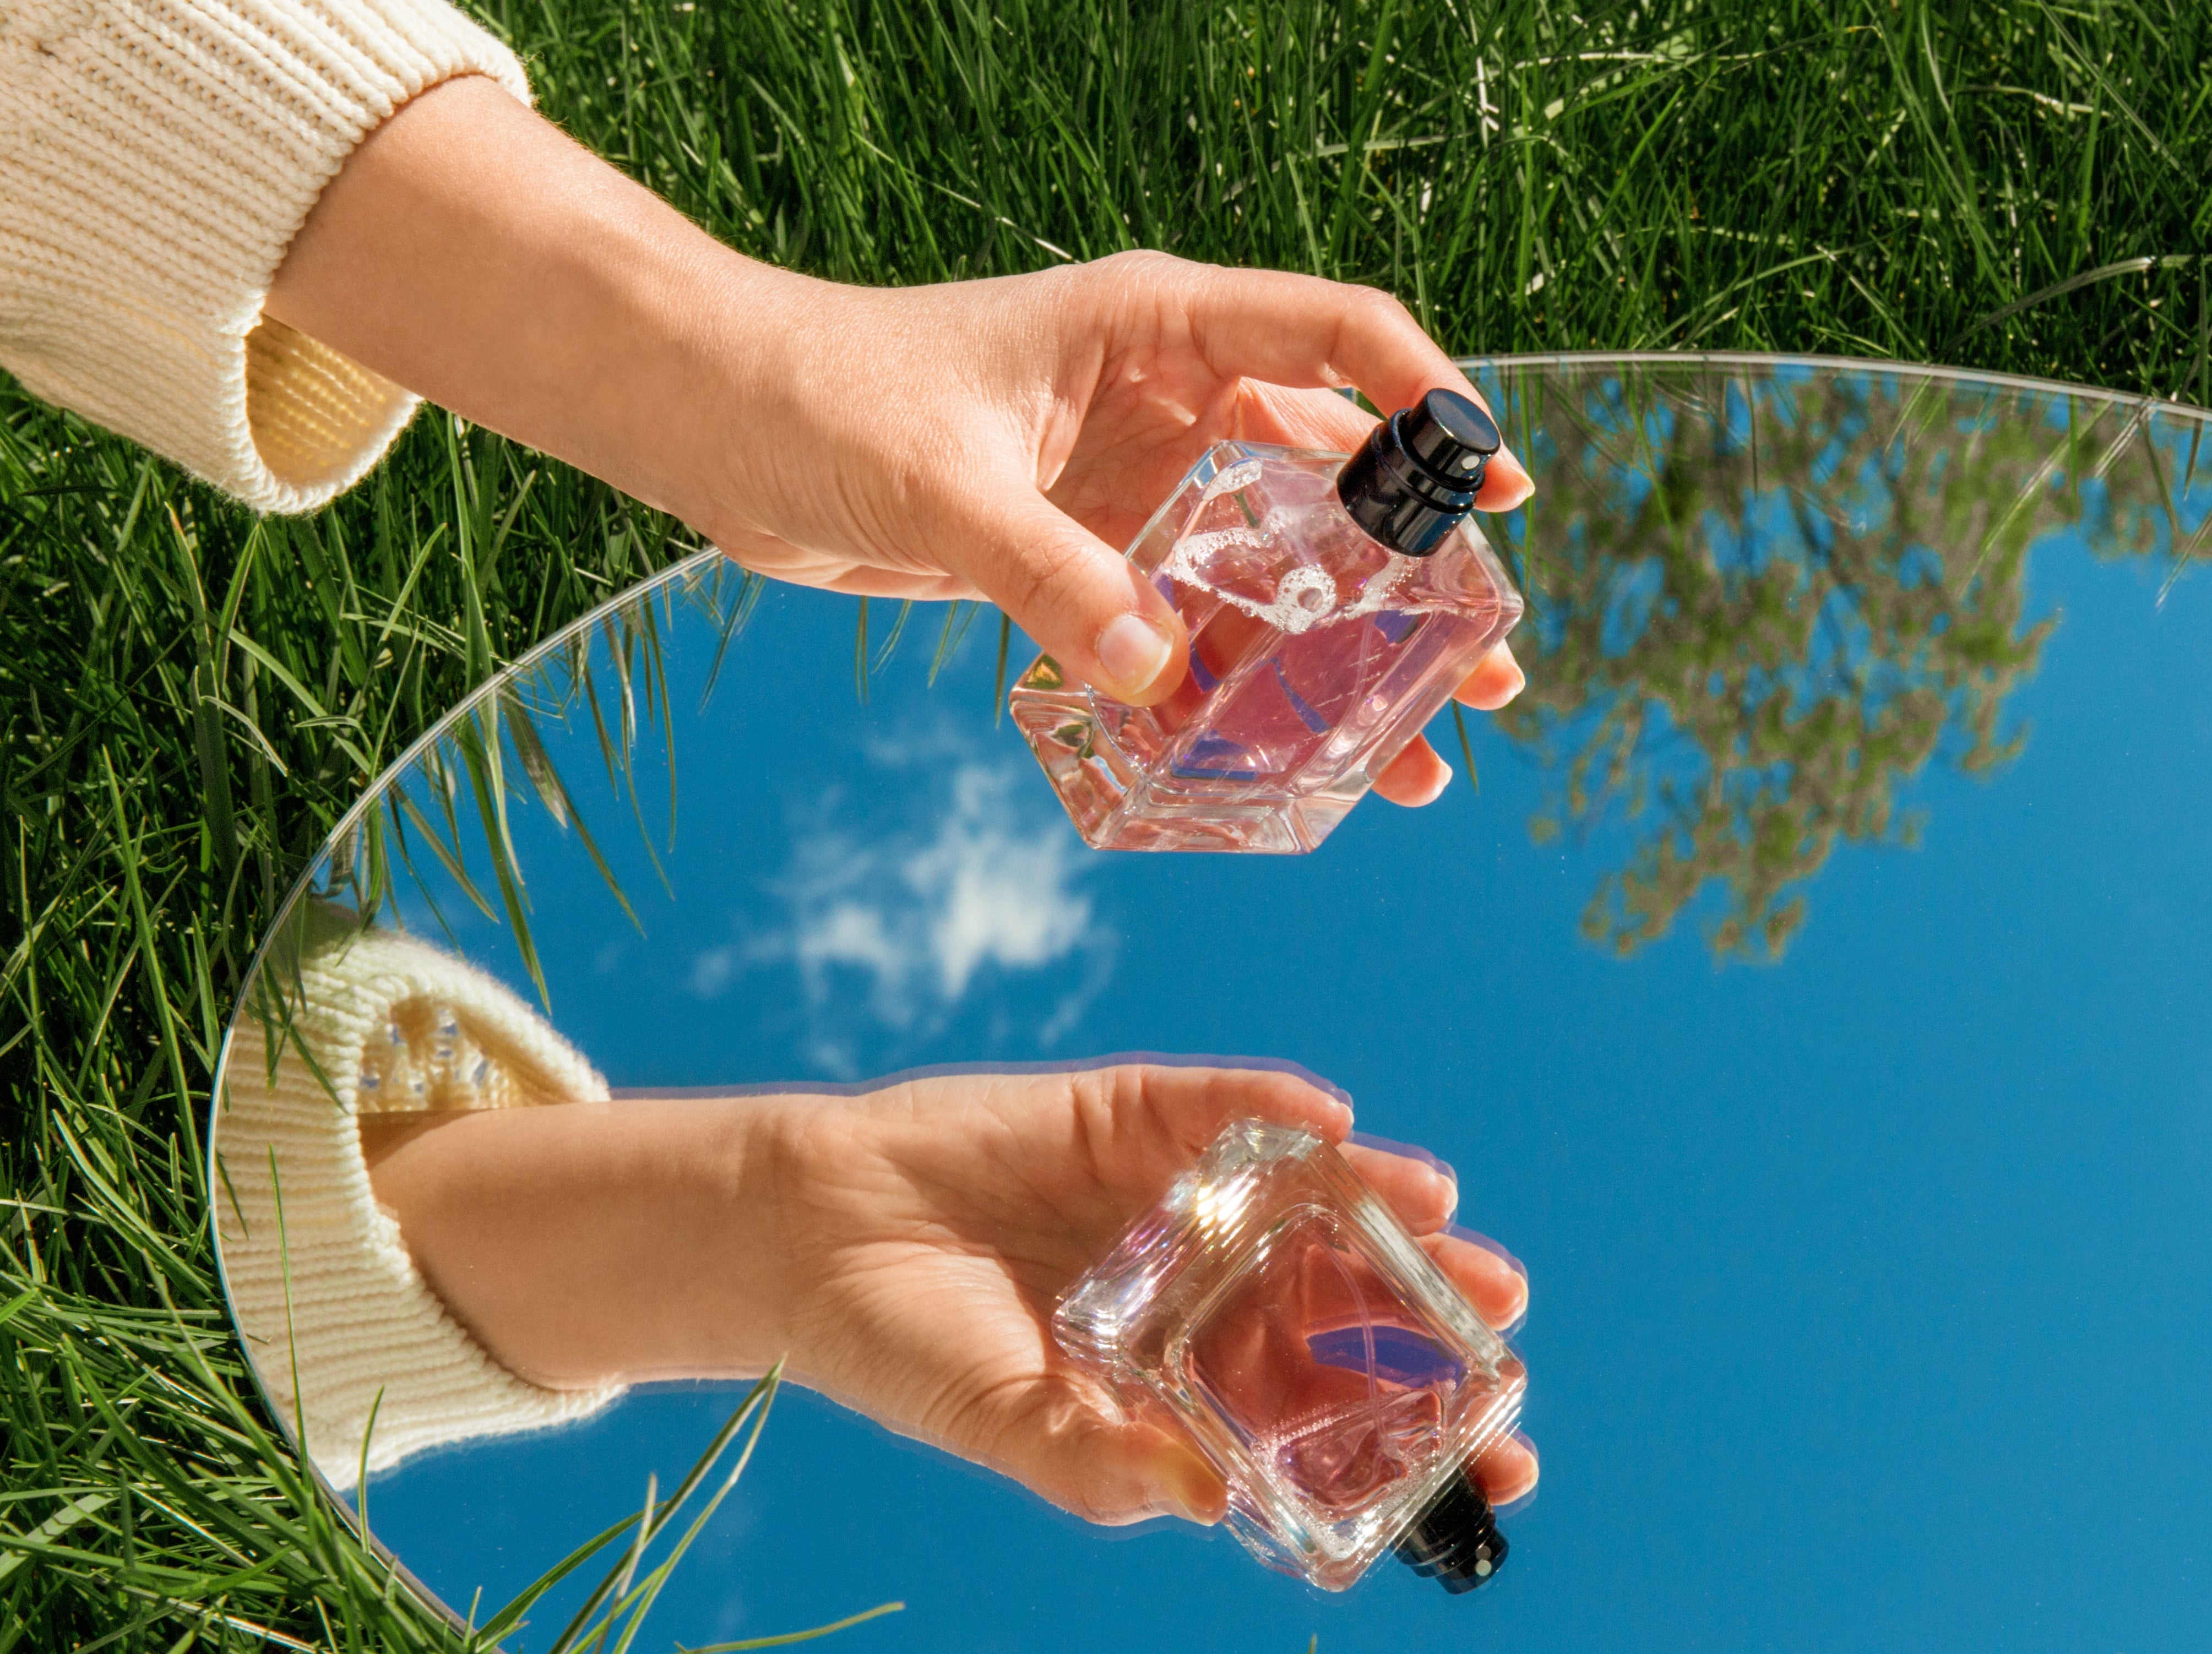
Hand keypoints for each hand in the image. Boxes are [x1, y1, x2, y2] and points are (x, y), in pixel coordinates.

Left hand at [266, 77, 1527, 806]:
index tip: (1498, 485)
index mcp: (1152, 329)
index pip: (1335, 337)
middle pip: (1334, 475)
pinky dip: (1238, 691)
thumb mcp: (940, 484)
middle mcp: (1164, 399)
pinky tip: (1284, 766)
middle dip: (1418, 574)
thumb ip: (1053, 576)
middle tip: (1487, 662)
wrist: (713, 421)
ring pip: (1276, 569)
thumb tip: (1162, 670)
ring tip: (1422, 751)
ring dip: (1346, 658)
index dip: (1432, 402)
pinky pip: (1192, 627)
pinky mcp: (1088, 554)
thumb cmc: (816, 401)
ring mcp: (1134, 482)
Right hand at [759, 1066, 1534, 1523]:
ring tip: (1445, 1214)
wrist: (805, 1236)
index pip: (1328, 1411)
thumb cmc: (907, 1347)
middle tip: (1503, 1315)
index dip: (1417, 1432)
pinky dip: (1279, 1112)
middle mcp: (1203, 1285)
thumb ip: (1101, 1466)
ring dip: (1380, 1207)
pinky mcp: (1132, 1115)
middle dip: (1428, 1310)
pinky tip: (1335, 1126)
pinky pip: (1224, 1108)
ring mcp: (1175, 1196)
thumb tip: (1208, 1499)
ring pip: (1309, 1200)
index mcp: (1188, 1376)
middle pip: (1344, 1298)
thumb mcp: (1005, 1425)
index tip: (1506, 1459)